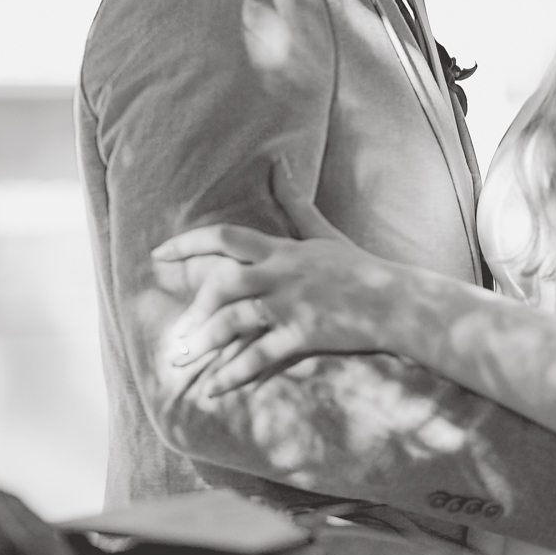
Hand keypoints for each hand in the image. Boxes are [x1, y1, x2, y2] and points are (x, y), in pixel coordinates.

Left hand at [151, 162, 395, 394]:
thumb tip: (278, 163)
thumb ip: (296, 201)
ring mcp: (290, 306)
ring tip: (182, 361)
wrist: (396, 301)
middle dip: (193, 308)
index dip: (187, 244)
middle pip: (222, 283)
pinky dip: (232, 375)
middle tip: (175, 332)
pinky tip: (212, 391)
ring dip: (204, 343)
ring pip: (234, 321)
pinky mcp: (303, 335)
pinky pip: (259, 357)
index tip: (159, 255)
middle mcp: (280, 275)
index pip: (225, 238)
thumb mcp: (323, 232)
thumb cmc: (359, 267)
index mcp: (281, 250)